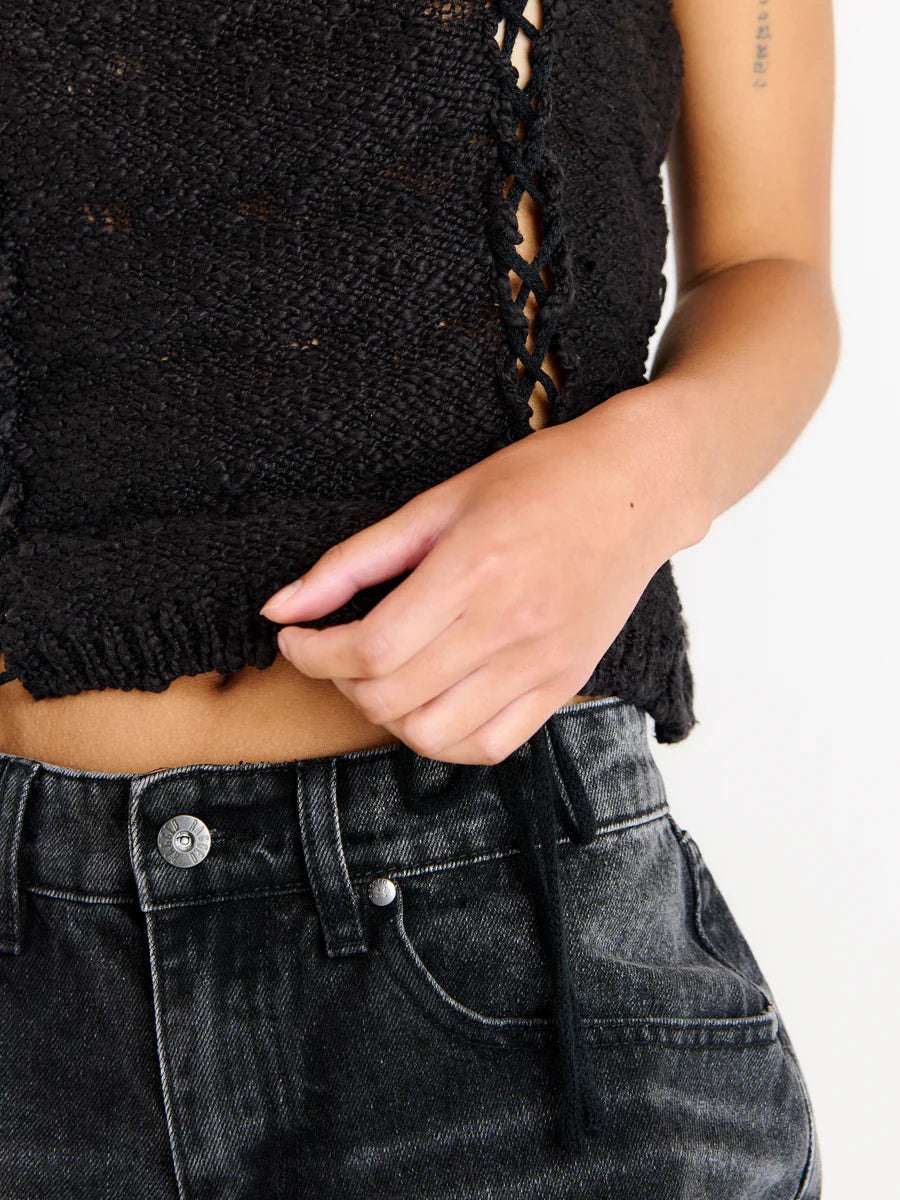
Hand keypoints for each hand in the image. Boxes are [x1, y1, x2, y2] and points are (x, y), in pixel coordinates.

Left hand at [259, 384, 705, 764]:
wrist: (636, 491)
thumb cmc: (539, 482)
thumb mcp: (437, 502)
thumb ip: (354, 560)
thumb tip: (282, 605)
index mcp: (472, 571)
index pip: (370, 649)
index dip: (313, 655)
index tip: (296, 639)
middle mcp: (508, 627)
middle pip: (393, 698)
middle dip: (339, 683)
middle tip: (334, 652)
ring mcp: (540, 665)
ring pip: (435, 736)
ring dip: (387, 717)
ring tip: (382, 678)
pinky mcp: (563, 685)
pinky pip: (489, 747)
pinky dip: (444, 740)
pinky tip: (431, 701)